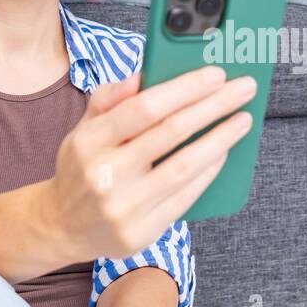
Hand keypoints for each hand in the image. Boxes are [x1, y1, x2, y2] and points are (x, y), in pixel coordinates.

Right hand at [39, 65, 257, 261]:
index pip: (144, 107)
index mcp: (89, 141)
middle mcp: (105, 174)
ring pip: (185, 166)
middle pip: (171, 132)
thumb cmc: (83, 167)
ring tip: (243, 119)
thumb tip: (143, 74)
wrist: (62, 226)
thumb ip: (110, 99)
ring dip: (221, 139)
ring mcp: (123, 207)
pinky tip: (225, 152)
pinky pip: (186, 197)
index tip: (216, 73)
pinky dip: (209, 171)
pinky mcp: (141, 233)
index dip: (184, 88)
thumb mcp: (83, 128)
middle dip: (214, 106)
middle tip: (244, 88)